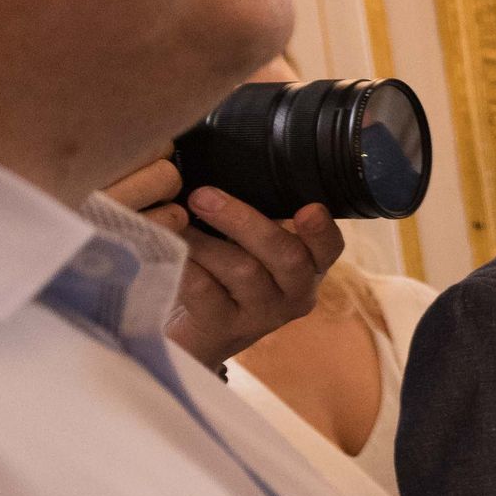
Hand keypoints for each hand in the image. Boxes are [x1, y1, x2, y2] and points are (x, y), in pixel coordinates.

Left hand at [111, 156, 341, 369]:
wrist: (194, 333)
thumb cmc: (222, 274)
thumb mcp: (248, 246)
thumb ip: (254, 216)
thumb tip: (224, 163)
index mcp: (309, 267)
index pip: (330, 247)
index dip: (322, 229)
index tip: (308, 208)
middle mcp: (295, 293)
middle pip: (285, 255)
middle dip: (242, 220)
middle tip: (201, 196)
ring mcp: (262, 316)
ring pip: (242, 270)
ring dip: (203, 240)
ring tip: (172, 222)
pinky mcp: (225, 329)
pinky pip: (205, 291)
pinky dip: (184, 265)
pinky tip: (165, 251)